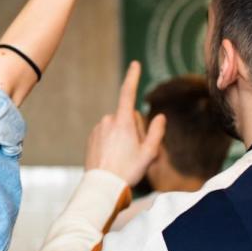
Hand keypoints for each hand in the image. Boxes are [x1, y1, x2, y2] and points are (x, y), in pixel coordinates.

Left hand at [84, 61, 165, 185]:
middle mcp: (108, 121)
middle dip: (134, 127)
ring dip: (123, 136)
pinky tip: (114, 158)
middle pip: (128, 116)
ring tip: (124, 158)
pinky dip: (112, 142)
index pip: (128, 93)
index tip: (135, 64)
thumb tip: (159, 116)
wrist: (102, 186)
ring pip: (117, 126)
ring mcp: (98, 129)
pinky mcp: (92, 137)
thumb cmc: (129, 170)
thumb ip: (156, 132)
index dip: (132, 77)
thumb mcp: (150, 153)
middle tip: (136, 150)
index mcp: (123, 122)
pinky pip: (107, 134)